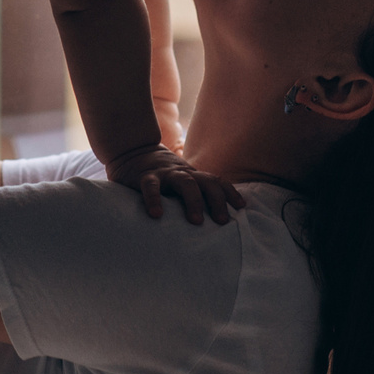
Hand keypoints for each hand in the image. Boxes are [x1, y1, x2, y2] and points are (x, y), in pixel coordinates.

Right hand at [103, 143, 245, 226]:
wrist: (132, 150)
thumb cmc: (161, 175)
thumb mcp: (180, 181)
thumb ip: (194, 194)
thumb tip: (214, 220)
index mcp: (193, 175)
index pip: (217, 181)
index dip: (230, 193)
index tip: (242, 207)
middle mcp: (183, 173)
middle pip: (207, 182)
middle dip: (217, 201)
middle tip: (223, 221)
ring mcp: (165, 174)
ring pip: (185, 183)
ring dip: (193, 201)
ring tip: (196, 222)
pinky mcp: (144, 176)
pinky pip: (151, 187)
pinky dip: (154, 200)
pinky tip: (157, 215)